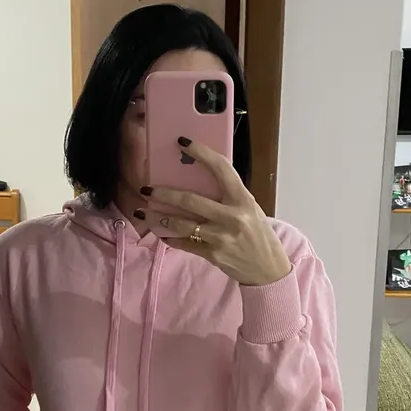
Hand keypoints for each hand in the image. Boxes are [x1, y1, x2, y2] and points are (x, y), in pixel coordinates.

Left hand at [137, 139, 291, 286]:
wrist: (268, 268)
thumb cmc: (258, 233)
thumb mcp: (250, 208)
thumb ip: (228, 196)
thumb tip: (197, 179)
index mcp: (243, 199)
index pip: (221, 169)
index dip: (201, 153)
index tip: (183, 143)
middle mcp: (232, 216)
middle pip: (190, 201)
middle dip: (163, 195)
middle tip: (146, 190)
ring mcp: (221, 237)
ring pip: (181, 225)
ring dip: (158, 219)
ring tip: (142, 213)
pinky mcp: (213, 254)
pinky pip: (184, 244)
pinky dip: (169, 238)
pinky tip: (159, 232)